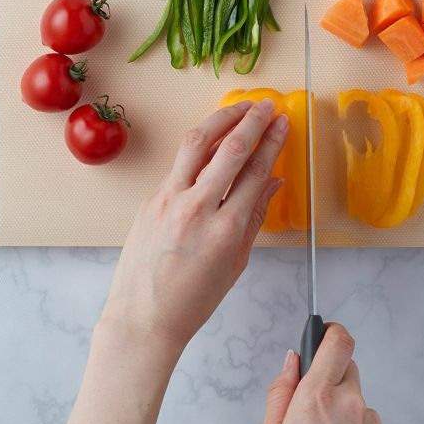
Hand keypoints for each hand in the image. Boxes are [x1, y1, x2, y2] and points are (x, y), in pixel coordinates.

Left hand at [102, 98, 287, 349]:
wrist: (142, 317)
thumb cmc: (192, 300)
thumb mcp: (235, 263)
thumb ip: (256, 218)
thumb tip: (274, 182)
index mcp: (225, 230)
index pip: (255, 172)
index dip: (272, 143)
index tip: (281, 124)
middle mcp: (197, 208)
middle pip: (230, 149)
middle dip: (252, 121)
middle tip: (266, 106)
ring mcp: (169, 200)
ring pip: (197, 143)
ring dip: (221, 119)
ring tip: (239, 107)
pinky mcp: (151, 198)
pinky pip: (179, 162)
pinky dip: (199, 143)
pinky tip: (212, 135)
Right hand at [258, 325, 388, 423]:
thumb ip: (281, 393)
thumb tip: (291, 362)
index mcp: (317, 399)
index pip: (337, 341)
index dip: (329, 332)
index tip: (322, 331)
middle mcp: (351, 406)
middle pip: (347, 367)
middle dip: (330, 375)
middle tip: (311, 402)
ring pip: (356, 397)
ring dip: (342, 407)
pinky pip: (366, 422)